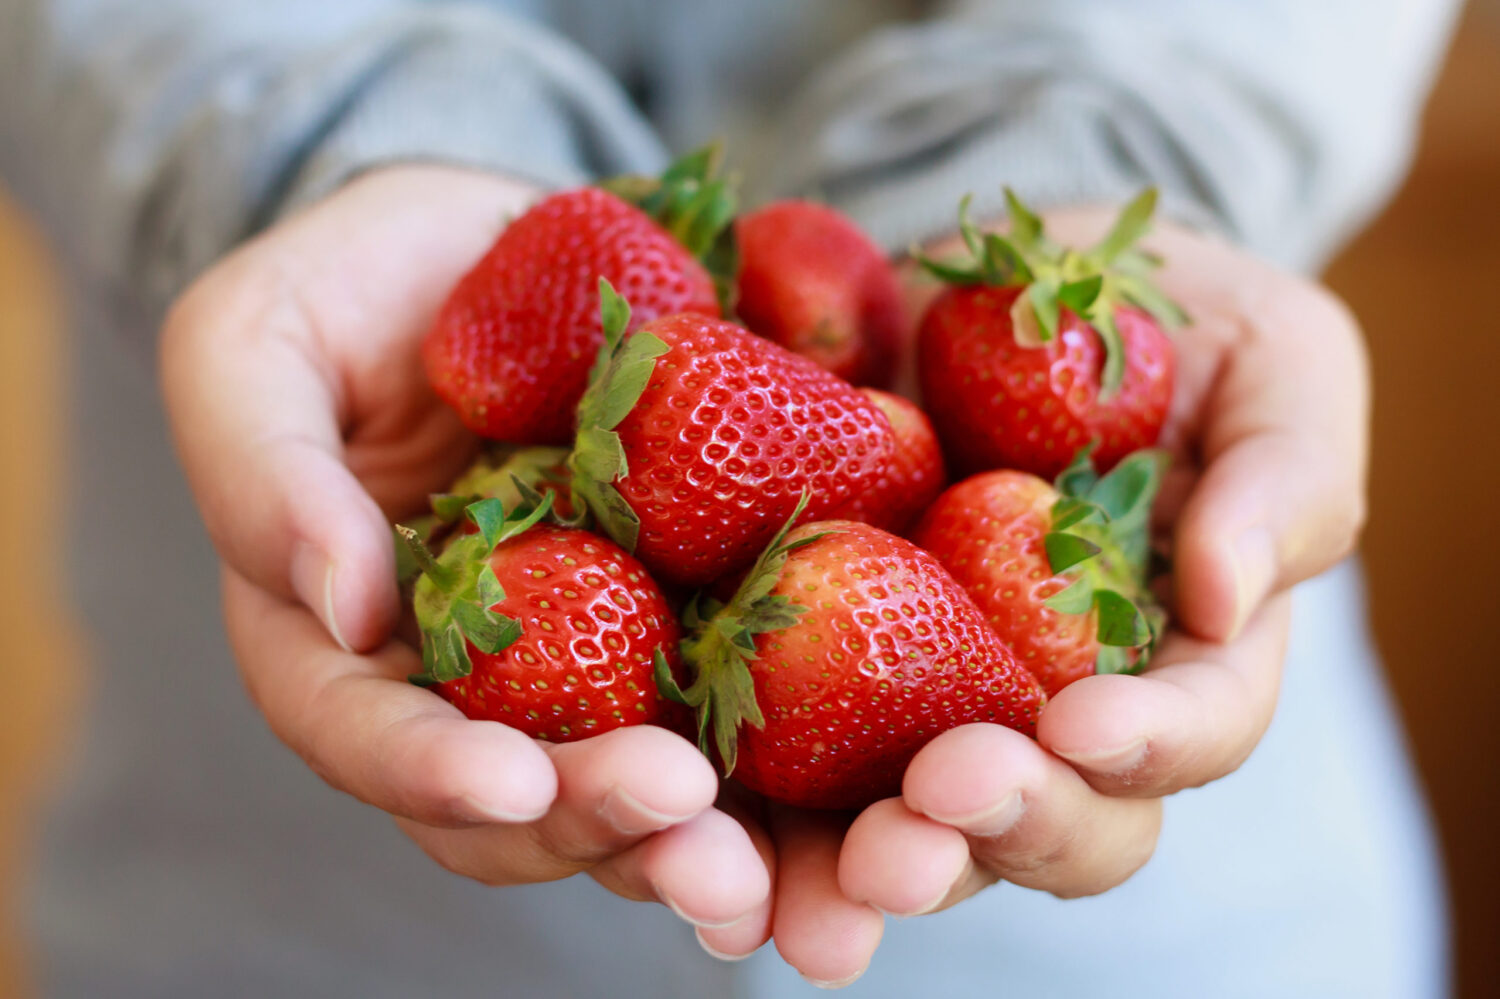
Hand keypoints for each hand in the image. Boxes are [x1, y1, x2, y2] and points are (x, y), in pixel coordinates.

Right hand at [160, 166, 770, 930]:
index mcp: (345, 643)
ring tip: (774, 854)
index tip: (510, 778)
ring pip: (642, 786)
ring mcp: (595, 661)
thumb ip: (264, 468)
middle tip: (678, 812)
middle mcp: (476, 683)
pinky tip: (869, 762)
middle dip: (596, 823)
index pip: (367, 737)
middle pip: (523, 800)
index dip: (430, 773)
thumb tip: (339, 602)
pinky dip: (800, 749)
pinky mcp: (696, 618)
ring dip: (708, 837)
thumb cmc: (354, 289)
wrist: (497, 252)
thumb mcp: (255, 342)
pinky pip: (751, 695)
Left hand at [753, 208, 1367, 985]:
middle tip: (923, 825)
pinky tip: (679, 814)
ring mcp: (922, 690)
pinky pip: (767, 743)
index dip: (1148, 746)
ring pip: (899, 823)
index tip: (1082, 728)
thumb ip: (1282, 476)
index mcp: (1174, 652)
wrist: (992, 282)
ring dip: (847, 871)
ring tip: (798, 896)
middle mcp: (1047, 703)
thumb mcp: (1270, 361)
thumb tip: (1231, 599)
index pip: (1191, 730)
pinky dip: (727, 798)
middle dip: (988, 837)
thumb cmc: (1160, 318)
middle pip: (1041, 821)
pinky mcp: (805, 650)